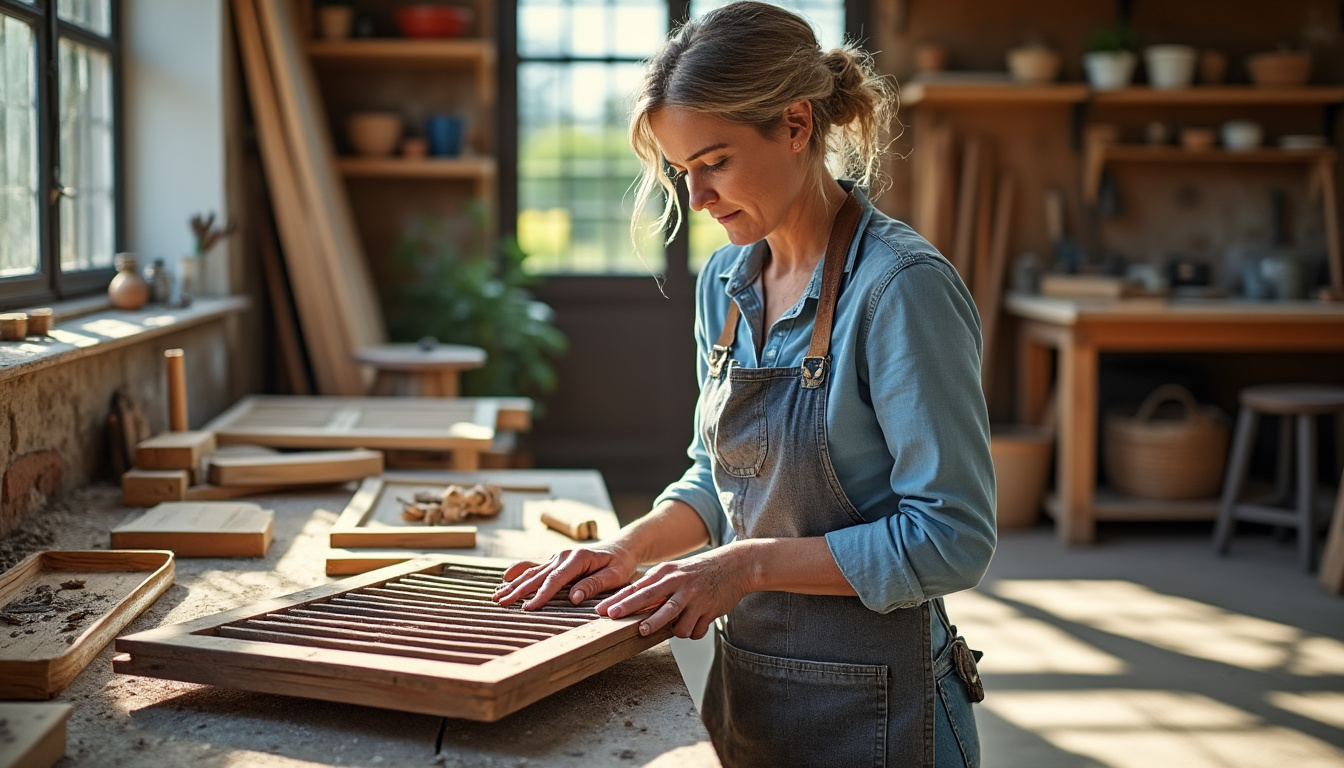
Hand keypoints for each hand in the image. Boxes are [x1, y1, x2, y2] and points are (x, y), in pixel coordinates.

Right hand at [493, 542, 639, 609]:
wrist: (620, 548)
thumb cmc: (619, 564)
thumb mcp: (614, 575)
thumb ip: (594, 585)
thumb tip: (573, 598)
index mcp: (578, 558)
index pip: (556, 579)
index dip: (541, 594)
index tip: (529, 608)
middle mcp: (563, 556)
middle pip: (537, 575)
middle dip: (518, 590)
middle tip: (501, 603)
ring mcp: (557, 558)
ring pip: (531, 572)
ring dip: (514, 584)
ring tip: (497, 595)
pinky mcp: (555, 562)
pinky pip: (534, 568)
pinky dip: (519, 573)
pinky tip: (505, 578)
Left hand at [596, 544, 754, 639]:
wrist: (735, 566)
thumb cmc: (699, 571)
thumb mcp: (676, 572)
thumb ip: (656, 586)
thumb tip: (631, 602)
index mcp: (667, 572)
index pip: (638, 587)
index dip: (619, 600)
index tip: (602, 610)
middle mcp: (679, 583)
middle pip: (649, 597)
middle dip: (629, 609)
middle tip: (613, 618)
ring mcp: (694, 596)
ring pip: (672, 618)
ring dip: (659, 627)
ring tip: (648, 631)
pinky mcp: (708, 609)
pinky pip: (693, 629)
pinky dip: (691, 631)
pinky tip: (694, 625)